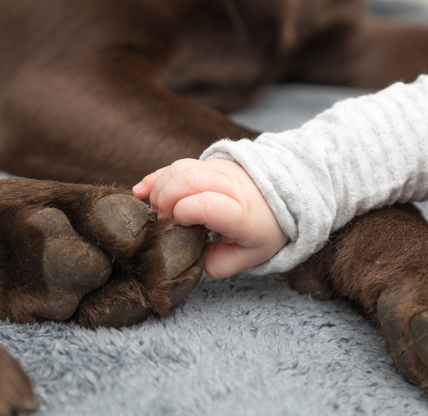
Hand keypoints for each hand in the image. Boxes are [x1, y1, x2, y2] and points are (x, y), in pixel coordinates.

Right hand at [133, 158, 287, 278]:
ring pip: (179, 168)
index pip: (206, 204)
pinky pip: (177, 163)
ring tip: (158, 210)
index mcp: (243, 214)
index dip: (183, 213)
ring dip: (159, 189)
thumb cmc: (265, 229)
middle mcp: (231, 185)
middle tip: (163, 221)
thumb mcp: (250, 257)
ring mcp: (220, 169)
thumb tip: (190, 258)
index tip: (179, 227)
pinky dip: (156, 176)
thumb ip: (218, 264)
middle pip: (187, 181)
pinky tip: (141, 190)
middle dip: (165, 201)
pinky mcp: (209, 162)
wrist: (286, 196)